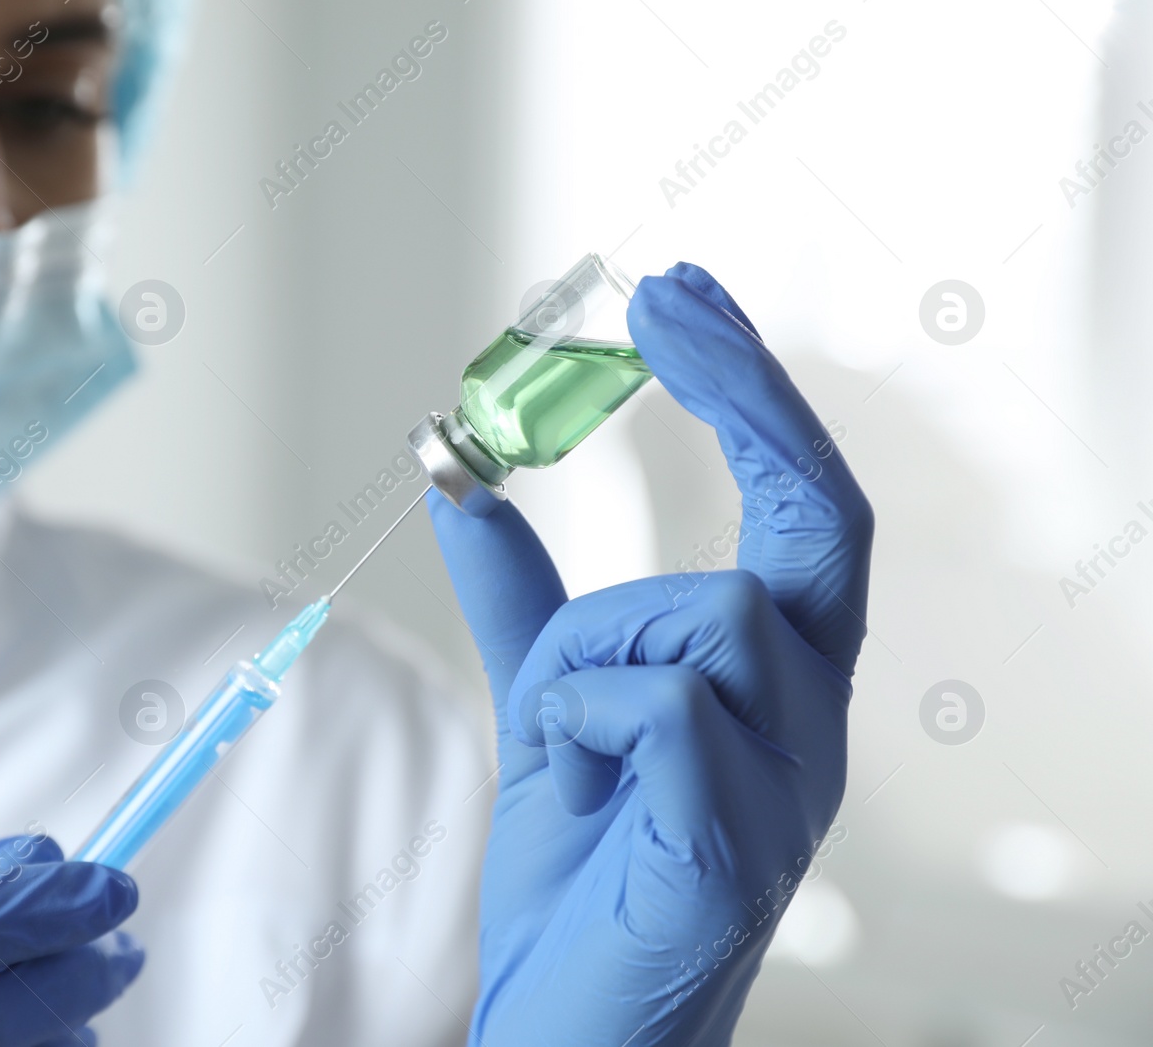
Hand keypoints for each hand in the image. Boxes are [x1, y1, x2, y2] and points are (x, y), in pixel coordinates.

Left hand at [429, 263, 871, 1045]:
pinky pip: (658, 708)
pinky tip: (576, 782)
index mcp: (777, 681)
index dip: (752, 392)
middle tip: (654, 316)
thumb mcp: (542, 704)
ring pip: (701, 617)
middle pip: (806, 530)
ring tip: (566, 745)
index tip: (677, 295)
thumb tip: (455, 474)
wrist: (570, 1025)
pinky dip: (582, 720)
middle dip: (741, 405)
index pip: (807, 506)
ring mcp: (788, 790)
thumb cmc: (578, 873)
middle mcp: (813, 724)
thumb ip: (519, 597)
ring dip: (591, 655)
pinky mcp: (733, 852)